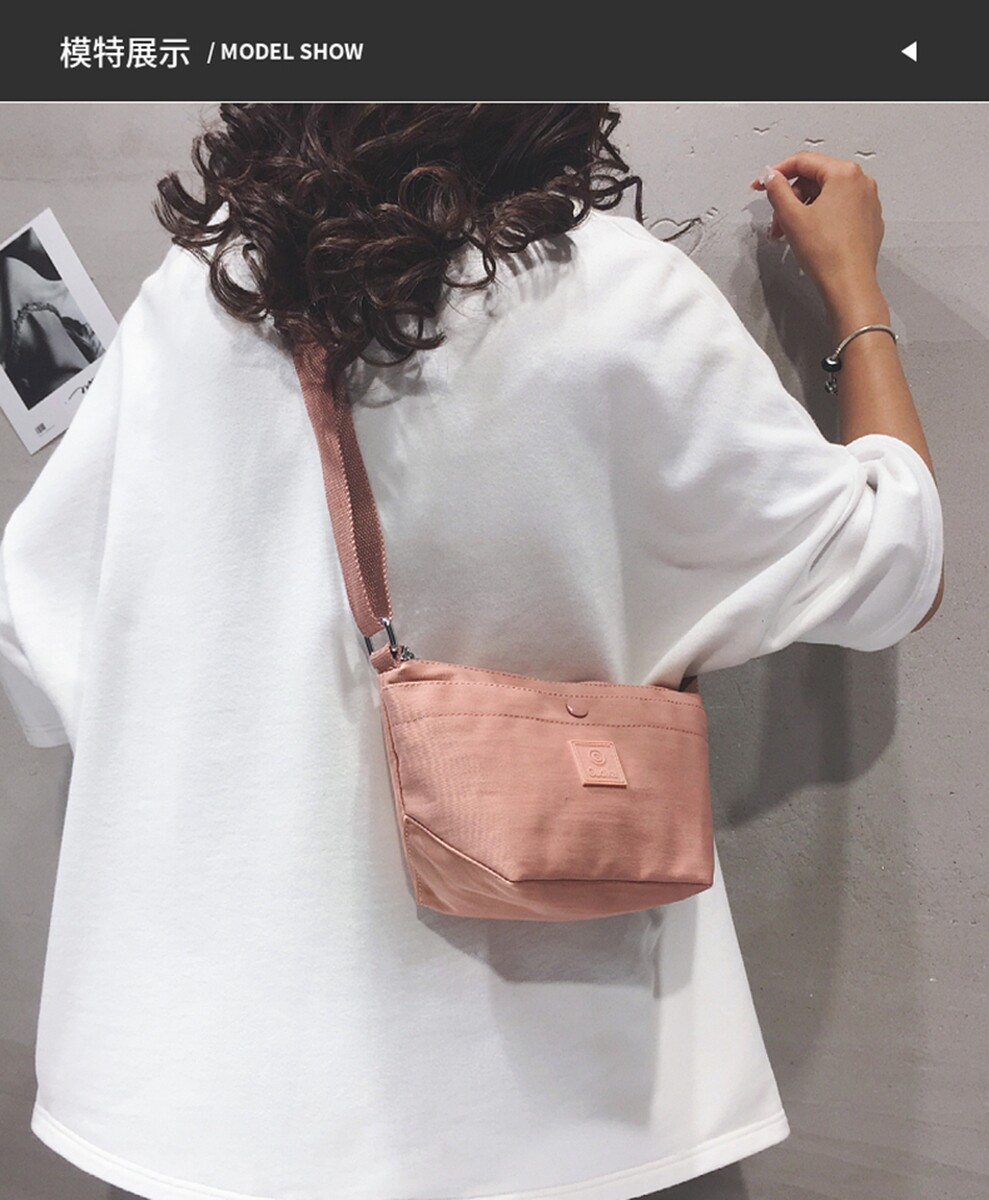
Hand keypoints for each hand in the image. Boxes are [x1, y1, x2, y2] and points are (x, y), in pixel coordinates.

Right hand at [750, 151, 884, 314]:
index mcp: (844, 174)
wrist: (849, 285)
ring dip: (802, 211)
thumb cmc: (828, 254)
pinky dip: (819, 218)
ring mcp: (867, 202)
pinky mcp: (868, 220)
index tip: (762, 183)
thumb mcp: (792, 217)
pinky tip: (809, 237)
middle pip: (815, 179)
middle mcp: (861, 183)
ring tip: (789, 233)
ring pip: (826, 196)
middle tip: (776, 220)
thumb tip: (771, 177)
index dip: (776, 172)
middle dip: (790, 199)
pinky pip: (838, 209)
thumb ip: (777, 189)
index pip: (803, 161)